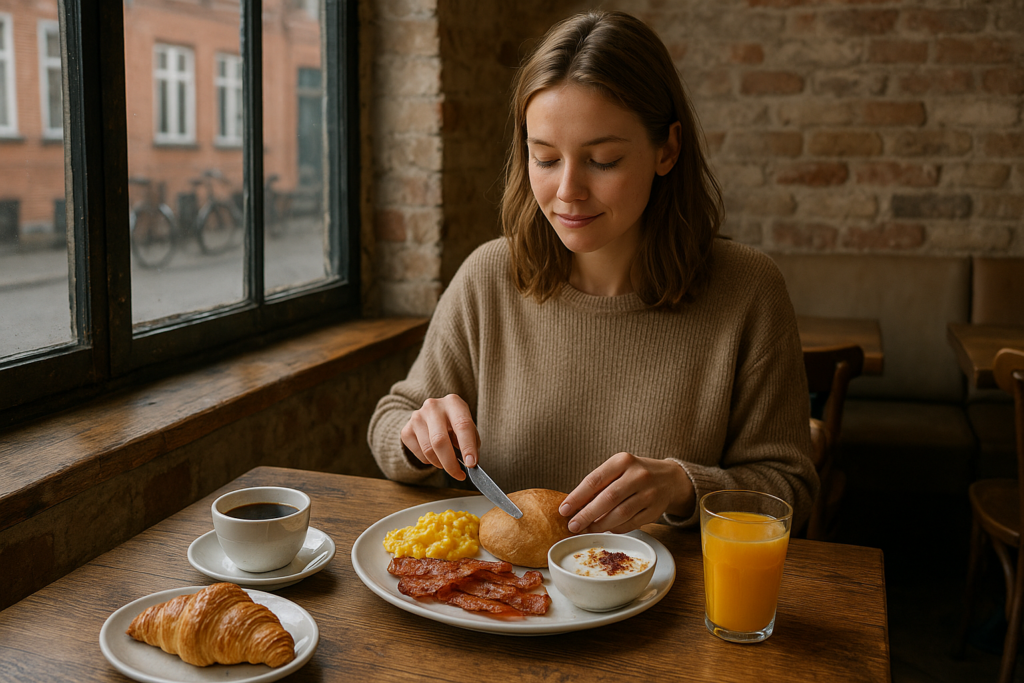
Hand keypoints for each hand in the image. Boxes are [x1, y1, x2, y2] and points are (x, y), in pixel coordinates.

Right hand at [400, 394, 479, 480]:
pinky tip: (436, 455)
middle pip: (439, 440)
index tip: (471, 464)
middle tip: (459, 474)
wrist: (432, 416)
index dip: (467, 446)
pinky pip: (419, 454)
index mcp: (453, 403)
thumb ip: (471, 443)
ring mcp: (417, 418)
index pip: (462, 425)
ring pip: (428, 450)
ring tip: (448, 463)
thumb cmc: (455, 424)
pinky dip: (430, 461)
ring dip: (441, 463)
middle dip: (450, 463)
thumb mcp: (468, 428)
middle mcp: (433, 407)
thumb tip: (469, 463)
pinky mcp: (406, 430)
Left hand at [559, 453, 694, 533]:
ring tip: (586, 529)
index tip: (564, 509)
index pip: (595, 479)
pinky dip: (615, 528)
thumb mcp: (618, 468)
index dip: (577, 497)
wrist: (669, 479)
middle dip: (587, 514)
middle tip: (573, 525)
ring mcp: (649, 493)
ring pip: (620, 514)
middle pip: (608, 498)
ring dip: (600, 525)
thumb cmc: (635, 474)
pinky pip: (631, 523)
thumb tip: (574, 506)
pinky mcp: (655, 510)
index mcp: (623, 461)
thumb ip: (599, 484)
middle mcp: (638, 475)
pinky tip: (606, 529)